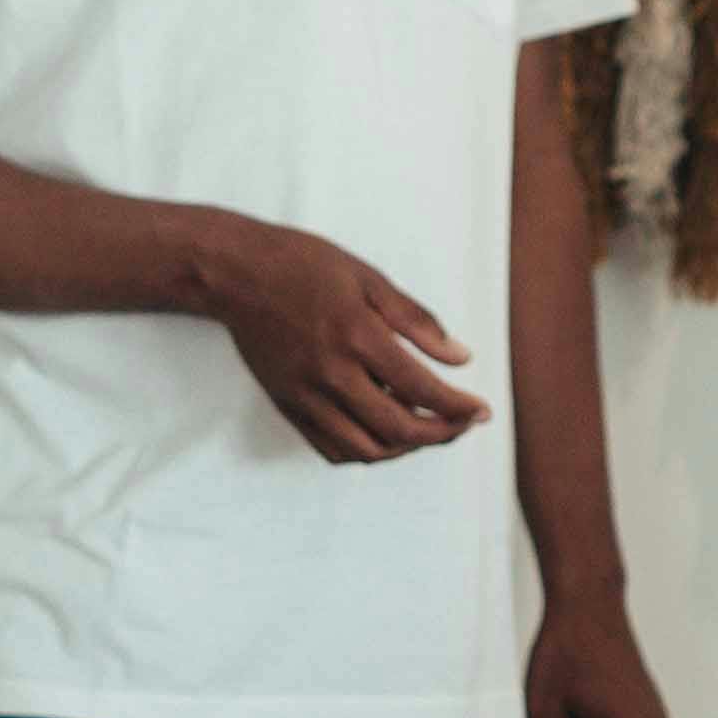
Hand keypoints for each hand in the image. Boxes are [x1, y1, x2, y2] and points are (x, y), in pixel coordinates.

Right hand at [200, 212, 489, 463]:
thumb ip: (417, 321)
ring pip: (366, 449)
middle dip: (441, 433)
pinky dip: (365, 451)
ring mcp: (306, 396)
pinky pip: (331, 448)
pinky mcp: (288, 406)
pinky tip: (384, 434)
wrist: (236, 275)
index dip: (458, 407)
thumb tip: (460, 357)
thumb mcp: (369, 279)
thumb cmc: (304, 266)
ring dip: (405, 449)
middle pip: (398, 429)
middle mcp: (331, 374)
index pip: (422, 389)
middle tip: (463, 425)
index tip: (481, 411)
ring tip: (428, 431)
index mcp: (358, 337)